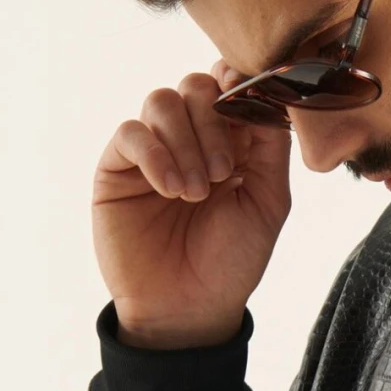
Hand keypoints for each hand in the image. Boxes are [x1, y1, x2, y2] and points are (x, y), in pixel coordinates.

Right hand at [91, 62, 291, 348]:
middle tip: (224, 172)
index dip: (238, 83)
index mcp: (231, 140)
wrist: (189, 307)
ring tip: (195, 193)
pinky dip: (155, 154)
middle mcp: (191, 138)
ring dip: (186, 142)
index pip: (230, 86)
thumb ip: (271, 145)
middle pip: (196, 85)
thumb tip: (270, 92)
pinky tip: (171, 190)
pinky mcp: (118, 167)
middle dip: (214, 121)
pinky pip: (131, 133)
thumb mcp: (269, 201)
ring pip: (162, 101)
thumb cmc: (232, 259)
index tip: (247, 99)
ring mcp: (153, 150)